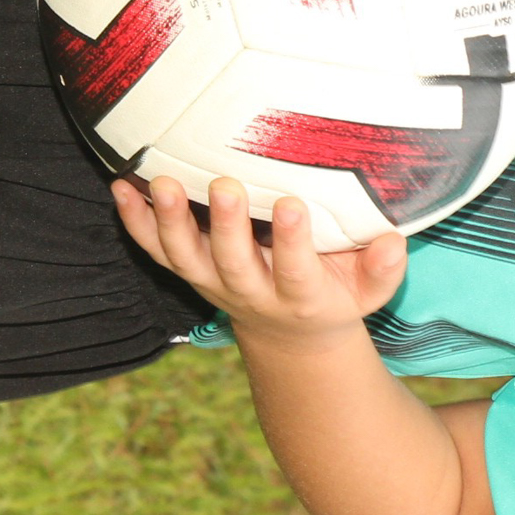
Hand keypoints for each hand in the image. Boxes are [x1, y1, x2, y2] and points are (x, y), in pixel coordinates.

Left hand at [112, 174, 407, 343]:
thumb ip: (381, 268)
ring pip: (186, 258)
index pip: (295, 273)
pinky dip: (136, 222)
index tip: (294, 206)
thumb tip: (393, 240)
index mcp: (299, 297)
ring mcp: (214, 282)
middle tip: (224, 186)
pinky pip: (156, 250)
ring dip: (170, 222)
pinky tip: (122, 188)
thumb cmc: (335, 294)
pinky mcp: (189, 270)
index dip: (293, 244)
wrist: (288, 332)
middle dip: (227, 227)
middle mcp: (250, 292)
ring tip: (162, 183)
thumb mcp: (367, 292)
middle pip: (232, 264)